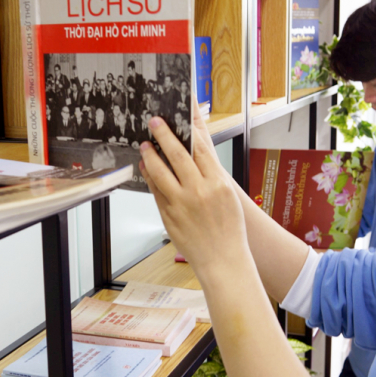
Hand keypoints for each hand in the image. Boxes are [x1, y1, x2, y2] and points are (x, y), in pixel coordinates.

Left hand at [139, 116, 246, 276]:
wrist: (223, 260)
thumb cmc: (230, 230)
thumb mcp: (229, 197)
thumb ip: (212, 175)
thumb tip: (196, 153)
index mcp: (218, 184)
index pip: (201, 148)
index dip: (191, 129)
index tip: (182, 116)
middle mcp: (199, 191)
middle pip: (178, 155)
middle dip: (164, 135)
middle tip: (155, 122)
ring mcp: (182, 204)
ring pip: (161, 172)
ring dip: (151, 155)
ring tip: (145, 144)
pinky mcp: (169, 216)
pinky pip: (156, 191)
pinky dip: (149, 176)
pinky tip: (146, 167)